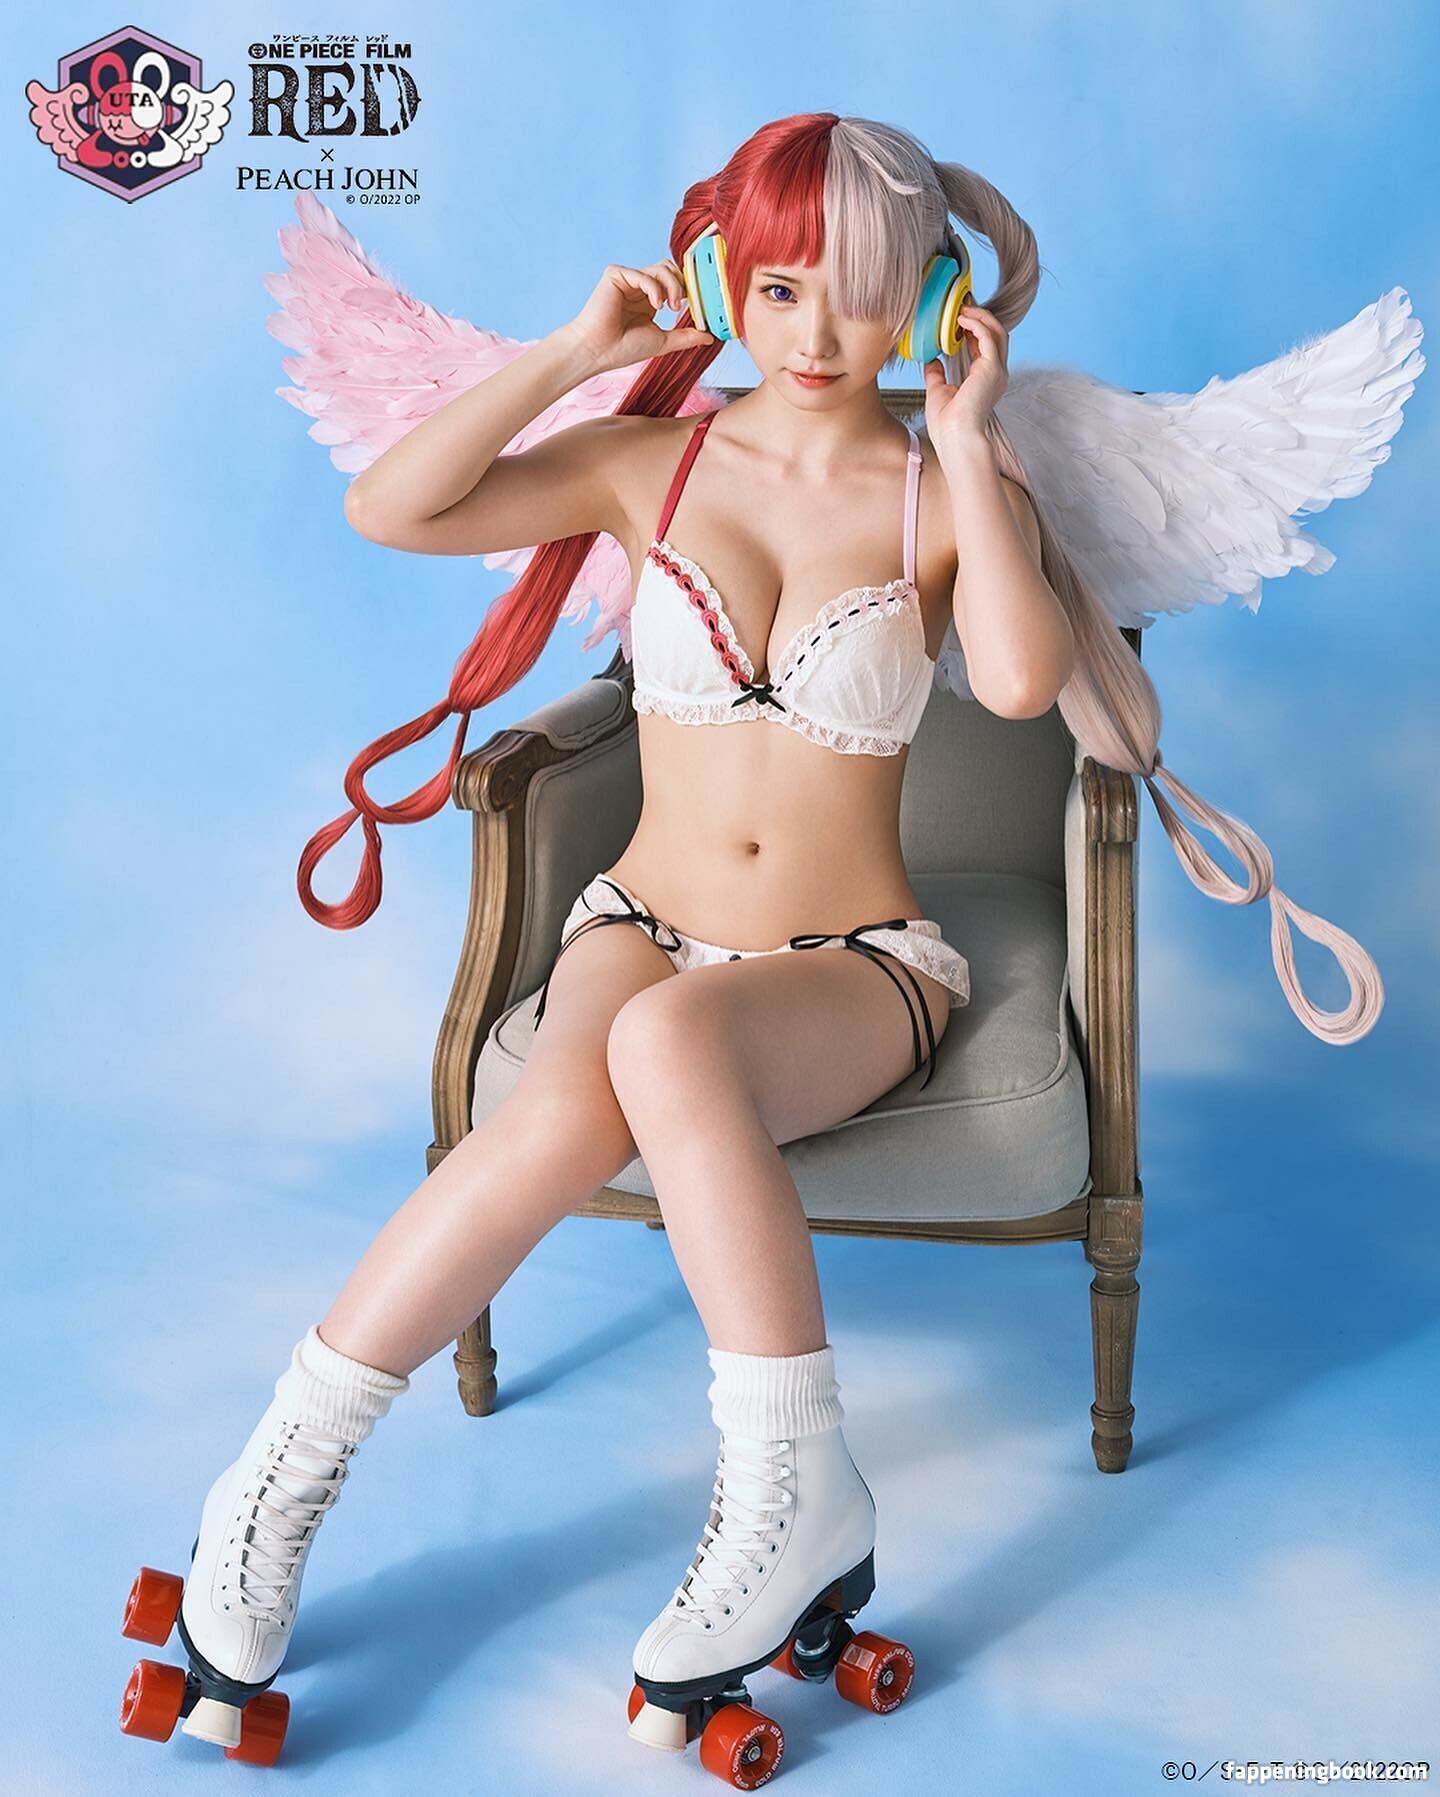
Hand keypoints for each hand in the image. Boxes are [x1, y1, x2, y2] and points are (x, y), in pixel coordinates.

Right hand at [563, 260, 714, 375]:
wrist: (599, 351)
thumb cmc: (623, 349)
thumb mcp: (663, 341)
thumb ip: (686, 337)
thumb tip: (710, 336)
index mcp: (649, 300)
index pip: (674, 282)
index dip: (688, 289)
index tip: (698, 304)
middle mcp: (639, 287)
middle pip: (670, 269)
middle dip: (682, 284)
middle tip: (684, 305)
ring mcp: (627, 279)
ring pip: (661, 268)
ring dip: (673, 286)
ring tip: (672, 307)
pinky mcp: (616, 275)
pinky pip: (643, 273)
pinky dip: (654, 288)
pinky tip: (656, 305)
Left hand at [922, 304, 1008, 455]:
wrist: (954, 438)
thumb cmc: (946, 425)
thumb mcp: (938, 392)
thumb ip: (936, 375)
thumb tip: (932, 360)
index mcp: (985, 380)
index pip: (984, 346)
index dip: (972, 329)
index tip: (957, 318)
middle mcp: (995, 374)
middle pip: (995, 335)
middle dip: (980, 318)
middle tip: (962, 306)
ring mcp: (997, 371)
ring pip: (997, 332)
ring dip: (980, 317)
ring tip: (962, 309)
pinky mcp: (992, 368)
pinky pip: (989, 337)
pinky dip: (977, 324)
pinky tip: (963, 319)